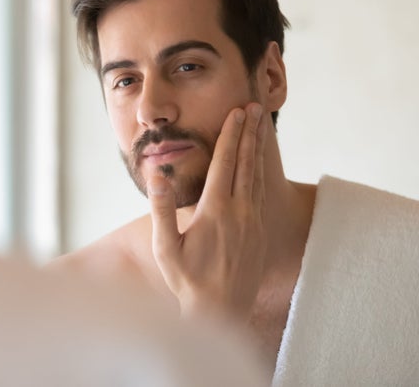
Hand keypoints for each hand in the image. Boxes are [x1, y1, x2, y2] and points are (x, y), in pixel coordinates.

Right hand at [148, 102, 267, 322]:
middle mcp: (240, 211)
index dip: (231, 134)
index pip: (225, 163)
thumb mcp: (166, 247)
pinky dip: (260, 172)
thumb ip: (162, 208)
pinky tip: (258, 165)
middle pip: (246, 163)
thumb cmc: (187, 281)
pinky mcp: (259, 231)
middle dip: (250, 132)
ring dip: (257, 149)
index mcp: (216, 210)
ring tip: (260, 126)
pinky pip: (261, 192)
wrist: (221, 312)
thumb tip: (158, 174)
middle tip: (255, 107)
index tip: (237, 111)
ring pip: (257, 176)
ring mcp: (253, 221)